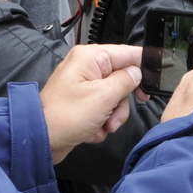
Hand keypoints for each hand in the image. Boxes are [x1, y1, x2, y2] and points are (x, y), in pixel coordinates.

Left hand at [40, 44, 143, 162]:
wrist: (40, 140)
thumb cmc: (64, 116)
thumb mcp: (103, 97)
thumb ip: (126, 81)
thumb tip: (137, 73)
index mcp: (90, 58)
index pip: (127, 53)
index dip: (142, 67)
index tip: (153, 82)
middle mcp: (86, 68)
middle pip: (122, 79)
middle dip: (122, 102)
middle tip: (116, 113)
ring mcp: (84, 87)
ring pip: (115, 99)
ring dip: (112, 116)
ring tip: (102, 126)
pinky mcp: (82, 104)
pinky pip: (103, 111)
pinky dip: (101, 123)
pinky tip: (90, 130)